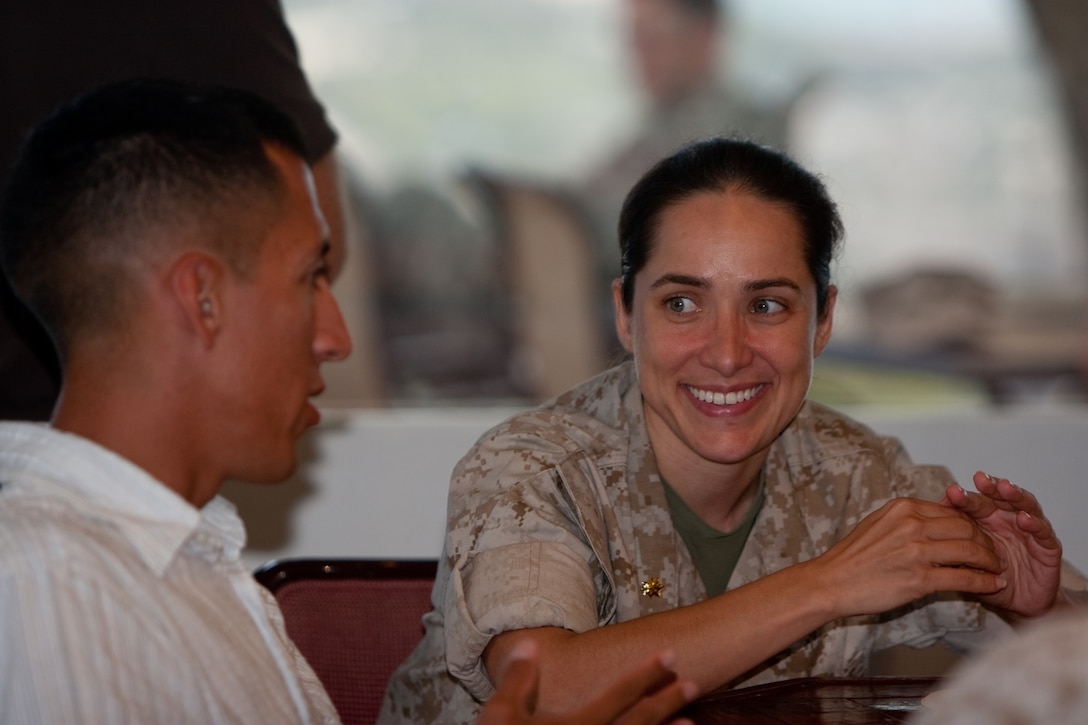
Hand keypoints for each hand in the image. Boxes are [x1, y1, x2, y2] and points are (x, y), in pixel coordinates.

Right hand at [477, 640, 695, 724]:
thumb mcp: (501, 715)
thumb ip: (519, 680)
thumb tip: (530, 645)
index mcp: (577, 724)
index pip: (619, 693)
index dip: (647, 674)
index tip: (671, 656)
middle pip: (639, 720)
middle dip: (666, 700)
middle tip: (694, 683)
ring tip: (692, 721)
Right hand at [813, 496, 1006, 617]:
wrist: (831, 582)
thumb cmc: (852, 557)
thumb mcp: (879, 523)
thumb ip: (908, 519)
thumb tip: (936, 519)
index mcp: (903, 508)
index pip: (952, 511)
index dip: (973, 524)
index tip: (980, 535)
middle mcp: (912, 525)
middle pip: (966, 527)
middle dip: (986, 541)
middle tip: (994, 553)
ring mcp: (916, 551)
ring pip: (970, 551)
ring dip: (991, 561)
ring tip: (998, 568)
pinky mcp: (919, 579)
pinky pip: (964, 578)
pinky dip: (984, 582)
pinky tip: (994, 585)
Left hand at [940, 471, 1062, 617]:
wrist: (1017, 602)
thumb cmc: (986, 578)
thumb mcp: (963, 562)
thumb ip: (948, 542)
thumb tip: (922, 525)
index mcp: (984, 520)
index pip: (973, 503)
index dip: (964, 497)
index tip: (951, 491)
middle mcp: (1006, 520)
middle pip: (998, 498)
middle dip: (989, 487)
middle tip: (979, 479)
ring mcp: (1028, 531)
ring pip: (1023, 506)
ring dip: (1014, 496)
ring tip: (1003, 487)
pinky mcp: (1048, 546)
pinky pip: (1043, 531)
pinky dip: (1034, 523)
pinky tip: (1024, 518)